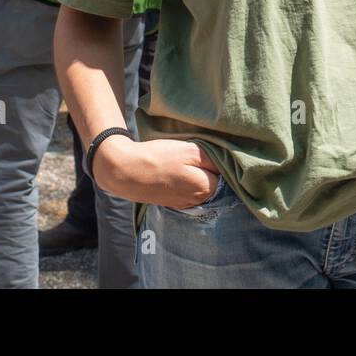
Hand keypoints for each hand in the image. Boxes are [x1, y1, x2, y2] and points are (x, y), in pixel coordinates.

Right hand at [93, 136, 219, 208]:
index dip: (218, 161)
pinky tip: (175, 172)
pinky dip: (186, 182)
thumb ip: (213, 159)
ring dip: (197, 176)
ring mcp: (184, 204)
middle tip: (196, 156)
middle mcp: (197, 201)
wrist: (125, 172)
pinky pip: (188, 191)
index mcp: (205, 188)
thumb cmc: (158, 158)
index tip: (209, 153)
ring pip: (200, 186)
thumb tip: (229, 165)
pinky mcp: (172, 202)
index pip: (226, 174)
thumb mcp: (189, 151)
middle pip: (214, 182)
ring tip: (184, 163)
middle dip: (210, 170)